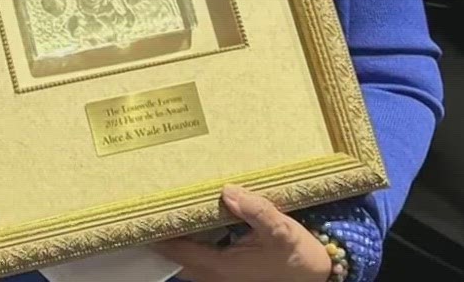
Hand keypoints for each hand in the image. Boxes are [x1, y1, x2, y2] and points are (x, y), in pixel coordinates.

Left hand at [154, 186, 332, 281]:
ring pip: (184, 259)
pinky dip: (188, 243)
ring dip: (175, 238)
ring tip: (165, 206)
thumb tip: (228, 191)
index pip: (177, 250)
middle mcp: (214, 277)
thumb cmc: (298, 256)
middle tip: (151, 201)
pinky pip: (197, 259)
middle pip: (175, 256)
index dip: (160, 231)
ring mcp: (218, 278)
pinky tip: (191, 220)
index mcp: (221, 268)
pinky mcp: (225, 275)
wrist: (317, 277)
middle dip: (162, 232)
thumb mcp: (282, 231)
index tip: (146, 208)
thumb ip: (257, 211)